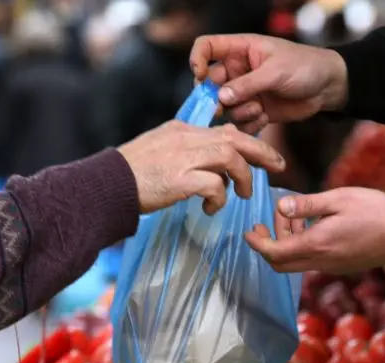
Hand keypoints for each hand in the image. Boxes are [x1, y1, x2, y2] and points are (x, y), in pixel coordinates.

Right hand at [119, 121, 285, 214]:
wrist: (105, 185)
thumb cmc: (131, 174)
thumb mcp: (160, 150)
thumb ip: (186, 150)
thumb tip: (214, 165)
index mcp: (183, 130)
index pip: (224, 130)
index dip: (249, 142)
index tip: (263, 155)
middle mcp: (186, 139)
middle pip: (235, 138)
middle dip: (262, 152)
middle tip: (278, 166)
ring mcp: (184, 158)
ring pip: (230, 158)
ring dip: (243, 178)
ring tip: (242, 195)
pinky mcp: (180, 179)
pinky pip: (215, 185)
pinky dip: (219, 198)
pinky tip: (211, 209)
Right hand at [189, 34, 347, 133]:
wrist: (328, 87)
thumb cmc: (305, 67)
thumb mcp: (276, 72)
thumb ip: (247, 84)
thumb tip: (221, 97)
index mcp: (240, 50)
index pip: (206, 47)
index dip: (197, 60)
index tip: (200, 76)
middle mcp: (238, 71)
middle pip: (210, 84)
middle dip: (216, 98)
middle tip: (224, 108)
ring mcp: (246, 92)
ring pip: (225, 107)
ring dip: (238, 112)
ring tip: (258, 109)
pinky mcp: (255, 110)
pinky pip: (240, 122)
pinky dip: (249, 124)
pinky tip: (265, 117)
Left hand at [245, 187, 384, 273]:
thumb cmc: (375, 212)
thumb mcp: (338, 199)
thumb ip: (307, 205)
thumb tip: (280, 207)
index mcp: (316, 245)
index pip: (274, 253)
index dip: (257, 243)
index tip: (249, 231)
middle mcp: (320, 261)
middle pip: (281, 264)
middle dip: (268, 244)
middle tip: (267, 223)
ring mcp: (331, 267)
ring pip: (296, 262)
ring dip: (288, 242)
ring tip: (296, 216)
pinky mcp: (341, 266)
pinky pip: (312, 261)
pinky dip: (303, 246)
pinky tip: (313, 226)